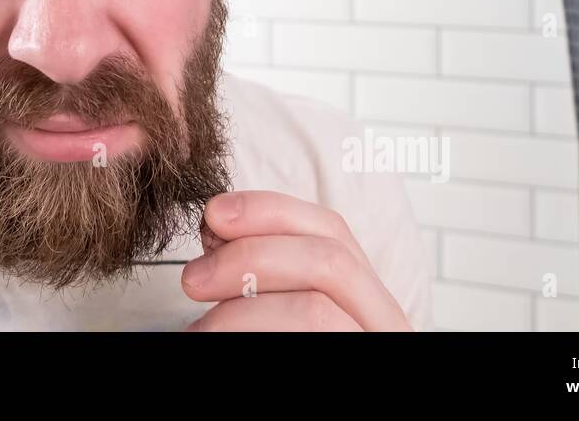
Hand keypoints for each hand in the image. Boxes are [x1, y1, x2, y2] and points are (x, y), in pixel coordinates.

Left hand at [181, 191, 412, 330]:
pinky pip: (308, 342)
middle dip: (252, 254)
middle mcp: (384, 319)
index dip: (270, 211)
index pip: (332, 230)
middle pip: (329, 259)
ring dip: (241, 311)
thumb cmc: (280, 342)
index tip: (213, 214)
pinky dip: (246, 334)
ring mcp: (376, 345)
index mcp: (366, 295)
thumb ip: (261, 269)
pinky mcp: (363, 367)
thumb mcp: (275, 304)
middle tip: (193, 277)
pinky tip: (209, 341)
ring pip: (315, 310)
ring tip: (198, 328)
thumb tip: (217, 226)